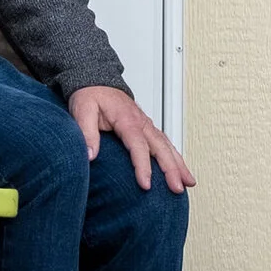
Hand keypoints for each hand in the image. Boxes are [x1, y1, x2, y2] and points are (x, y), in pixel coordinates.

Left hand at [68, 85, 194, 193]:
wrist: (96, 81)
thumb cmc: (90, 95)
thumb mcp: (82, 110)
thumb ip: (87, 133)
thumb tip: (90, 156)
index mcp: (127, 120)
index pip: (138, 146)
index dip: (143, 166)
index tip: (146, 185)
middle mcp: (141, 122)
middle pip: (160, 148)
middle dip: (171, 169)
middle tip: (177, 189)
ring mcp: (147, 125)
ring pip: (167, 146)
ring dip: (179, 165)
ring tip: (189, 183)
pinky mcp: (147, 128)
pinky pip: (165, 144)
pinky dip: (175, 157)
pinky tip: (180, 170)